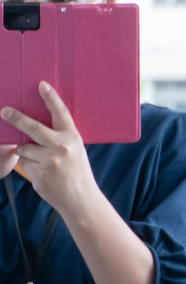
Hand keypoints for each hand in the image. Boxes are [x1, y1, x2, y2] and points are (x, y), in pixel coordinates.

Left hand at [3, 83, 103, 217]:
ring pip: (24, 148)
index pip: (60, 113)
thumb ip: (58, 138)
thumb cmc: (76, 171)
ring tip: (43, 163)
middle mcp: (62, 146)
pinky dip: (28, 166)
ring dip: (26, 153)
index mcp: (72, 137)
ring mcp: (50, 160)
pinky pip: (23, 162)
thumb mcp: (74, 150)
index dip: (51, 98)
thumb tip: (30, 127)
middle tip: (4, 111)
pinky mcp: (39, 173)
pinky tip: (42, 173)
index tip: (41, 84)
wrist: (81, 198)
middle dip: (16, 118)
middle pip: (33, 127)